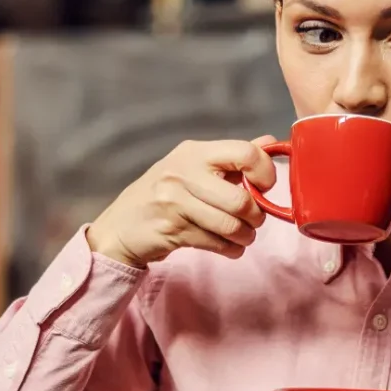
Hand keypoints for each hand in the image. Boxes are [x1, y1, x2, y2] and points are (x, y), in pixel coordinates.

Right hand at [86, 137, 277, 266]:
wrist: (121, 227)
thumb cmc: (164, 195)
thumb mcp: (193, 168)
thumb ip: (232, 157)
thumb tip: (270, 141)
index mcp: (195, 152)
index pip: (245, 152)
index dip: (265, 173)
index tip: (265, 187)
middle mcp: (183, 172)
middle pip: (241, 199)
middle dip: (256, 217)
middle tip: (253, 222)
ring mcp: (175, 201)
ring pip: (230, 225)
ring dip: (245, 237)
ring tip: (242, 236)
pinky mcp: (172, 229)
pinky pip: (217, 243)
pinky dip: (230, 249)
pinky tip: (228, 246)